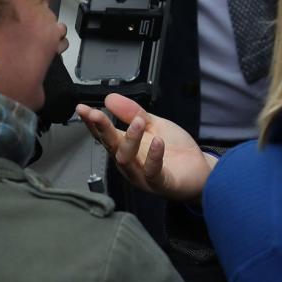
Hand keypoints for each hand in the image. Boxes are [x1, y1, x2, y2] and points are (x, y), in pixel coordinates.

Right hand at [77, 92, 214, 200]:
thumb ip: (134, 113)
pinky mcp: (160, 183)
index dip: (92, 122)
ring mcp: (143, 175)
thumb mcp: (155, 125)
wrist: (199, 170)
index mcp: (126, 147)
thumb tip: (110, 97)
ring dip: (130, 140)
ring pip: (127, 160)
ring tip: (138, 122)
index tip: (81, 108)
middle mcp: (130, 162)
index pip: (104, 135)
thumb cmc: (173, 149)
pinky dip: (154, 157)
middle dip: (103, 130)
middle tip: (96, 113)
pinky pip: (153, 172)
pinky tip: (157, 142)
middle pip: (111, 146)